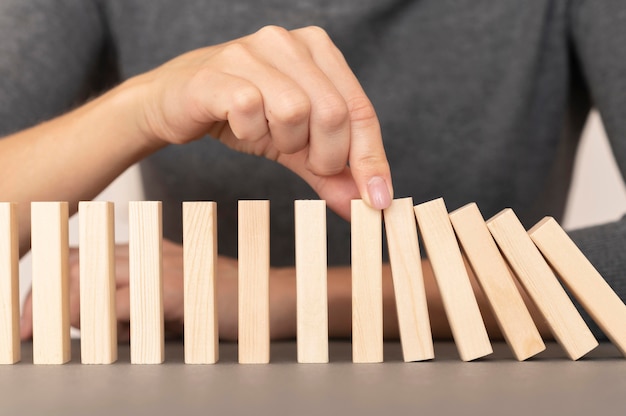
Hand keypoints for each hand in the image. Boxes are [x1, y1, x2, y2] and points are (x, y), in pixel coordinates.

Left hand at [19, 239, 296, 341]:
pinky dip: (91, 318)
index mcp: (148, 251)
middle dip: (43, 295)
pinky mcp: (175, 290)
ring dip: (57, 307)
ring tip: (36, 332)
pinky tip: (78, 333)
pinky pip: (120, 303)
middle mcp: (150, 252)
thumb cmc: (228, 303)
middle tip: (23, 327)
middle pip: (79, 264)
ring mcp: (162, 268)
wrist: (274, 298)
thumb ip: (139, 305)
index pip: (87, 257)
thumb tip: (98, 324)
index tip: (31, 311)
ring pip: (91, 280)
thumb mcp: (176, 300)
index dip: (53, 281)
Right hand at [129, 25, 392, 216]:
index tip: (376, 199)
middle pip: (333, 113)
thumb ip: (329, 170)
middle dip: (325, 155)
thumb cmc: (241, 114)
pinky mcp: (217, 71)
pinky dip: (249, 132)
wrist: (176, 103)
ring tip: (266, 135)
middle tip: (304, 161)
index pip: (360, 109)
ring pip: (294, 112)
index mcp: (318, 50)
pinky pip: (250, 110)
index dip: (371, 158)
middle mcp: (288, 42)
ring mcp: (250, 51)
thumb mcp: (295, 144)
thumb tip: (365, 204)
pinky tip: (238, 126)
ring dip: (284, 141)